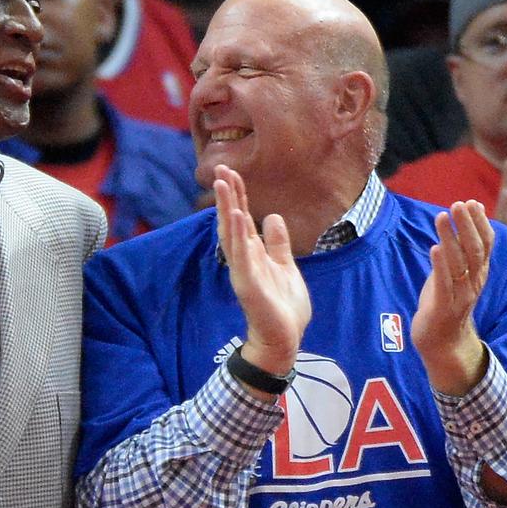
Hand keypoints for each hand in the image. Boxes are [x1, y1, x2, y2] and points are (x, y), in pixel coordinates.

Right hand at [213, 165, 310, 378]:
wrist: (284, 339)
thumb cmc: (283, 307)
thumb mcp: (285, 267)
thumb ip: (278, 244)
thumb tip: (272, 217)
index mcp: (253, 254)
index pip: (241, 219)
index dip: (237, 196)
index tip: (231, 172)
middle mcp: (244, 259)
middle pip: (232, 221)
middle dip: (228, 196)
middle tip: (221, 169)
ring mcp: (244, 271)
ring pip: (233, 234)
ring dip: (228, 209)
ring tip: (224, 185)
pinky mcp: (248, 285)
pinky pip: (242, 256)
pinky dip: (239, 236)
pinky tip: (237, 217)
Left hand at [411, 201, 493, 395]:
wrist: (443, 344)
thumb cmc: (446, 303)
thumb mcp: (455, 273)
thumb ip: (459, 250)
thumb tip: (462, 219)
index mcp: (478, 274)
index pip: (486, 245)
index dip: (480, 223)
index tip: (472, 202)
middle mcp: (473, 283)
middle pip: (475, 250)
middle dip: (467, 225)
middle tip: (459, 203)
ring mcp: (460, 296)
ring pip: (459, 264)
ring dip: (451, 238)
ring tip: (442, 216)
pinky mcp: (443, 308)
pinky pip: (444, 284)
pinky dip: (441, 265)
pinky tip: (435, 248)